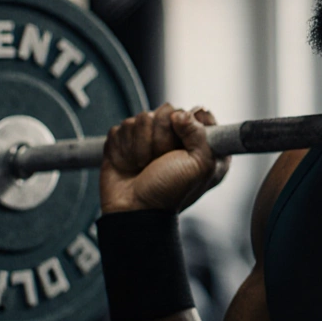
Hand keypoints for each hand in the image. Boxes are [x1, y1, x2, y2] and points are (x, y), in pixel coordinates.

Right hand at [100, 103, 230, 213]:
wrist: (135, 209)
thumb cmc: (169, 191)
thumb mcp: (199, 166)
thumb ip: (200, 134)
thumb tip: (180, 114)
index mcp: (198, 143)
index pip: (198, 113)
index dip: (190, 123)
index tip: (184, 139)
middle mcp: (175, 137)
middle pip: (166, 111)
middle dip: (161, 138)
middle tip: (161, 160)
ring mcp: (147, 137)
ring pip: (141, 118)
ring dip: (142, 145)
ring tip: (145, 164)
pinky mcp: (124, 140)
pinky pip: (122, 127)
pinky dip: (124, 147)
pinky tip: (130, 163)